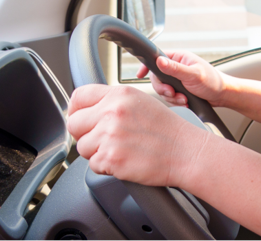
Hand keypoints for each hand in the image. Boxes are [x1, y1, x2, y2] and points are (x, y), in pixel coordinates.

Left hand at [67, 84, 206, 186]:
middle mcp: (112, 111)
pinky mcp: (110, 158)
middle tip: (103, 139)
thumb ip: (113, 102)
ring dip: (96, 152)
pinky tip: (125, 159)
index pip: (79, 96)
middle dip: (85, 134)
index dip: (76, 110)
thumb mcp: (141, 102)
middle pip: (74, 124)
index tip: (81, 119)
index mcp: (119, 94)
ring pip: (82, 147)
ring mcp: (110, 135)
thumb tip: (87, 111)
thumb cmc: (167, 130)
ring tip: (121, 149)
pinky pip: (93, 165)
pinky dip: (106, 166)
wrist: (186, 151)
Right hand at [136, 50, 227, 105]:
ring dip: (172, 97)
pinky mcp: (180, 89)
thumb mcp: (193, 75)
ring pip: (163, 89)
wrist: (223, 95)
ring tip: (184, 99)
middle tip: (172, 93)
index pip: (157, 57)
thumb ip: (175, 69)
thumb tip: (159, 61)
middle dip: (164, 88)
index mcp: (179, 57)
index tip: (140, 74)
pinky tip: (186, 102)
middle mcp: (177, 67)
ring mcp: (178, 79)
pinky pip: (170, 96)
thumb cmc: (212, 81)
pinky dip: (176, 101)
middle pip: (157, 77)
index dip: (147, 66)